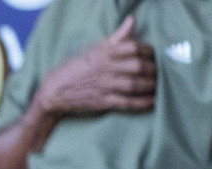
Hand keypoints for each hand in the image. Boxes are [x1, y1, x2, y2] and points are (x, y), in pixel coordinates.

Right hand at [36, 16, 155, 117]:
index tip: (155, 55)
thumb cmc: (75, 68)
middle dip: (153, 70)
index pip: (134, 48)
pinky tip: (153, 102)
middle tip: (160, 72)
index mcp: (105, 53)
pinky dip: (142, 103)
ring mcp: (105, 85)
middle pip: (138, 67)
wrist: (54, 91)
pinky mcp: (103, 101)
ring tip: (158, 86)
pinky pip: (128, 102)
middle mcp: (106, 68)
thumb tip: (132, 20)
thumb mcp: (95, 49)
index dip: (148, 51)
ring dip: (151, 86)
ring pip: (135, 84)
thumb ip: (117, 37)